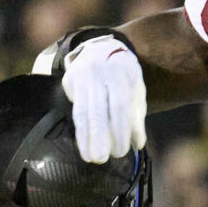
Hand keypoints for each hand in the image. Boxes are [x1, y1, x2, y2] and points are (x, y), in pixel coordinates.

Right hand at [55, 35, 146, 163]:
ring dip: (85, 138)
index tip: (120, 151)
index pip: (118, 106)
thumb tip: (138, 143)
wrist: (100, 47)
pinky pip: (74, 109)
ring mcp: (81, 77)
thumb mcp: (136, 89)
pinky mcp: (69, 81)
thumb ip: (137, 116)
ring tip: (90, 157)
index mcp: (119, 74)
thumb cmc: (123, 73)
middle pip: (97, 110)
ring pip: (81, 112)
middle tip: (101, 159)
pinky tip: (84, 144)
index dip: (119, 130)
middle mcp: (98, 74)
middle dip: (99, 137)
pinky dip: (79, 129)